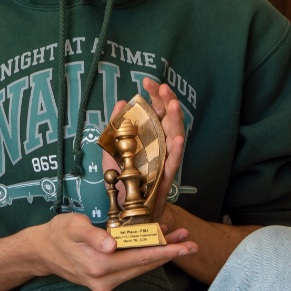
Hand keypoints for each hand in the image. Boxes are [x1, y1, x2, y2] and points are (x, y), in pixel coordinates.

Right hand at [29, 211, 195, 290]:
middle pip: (145, 266)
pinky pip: (131, 269)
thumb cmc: (58, 233)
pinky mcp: (105, 283)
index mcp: (99, 266)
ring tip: (180, 241)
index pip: (140, 258)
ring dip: (160, 255)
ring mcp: (105, 285)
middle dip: (169, 253)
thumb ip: (94, 235)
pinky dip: (145, 257)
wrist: (42, 252)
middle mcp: (104, 280)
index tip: (185, 245)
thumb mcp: (73, 226)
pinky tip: (156, 245)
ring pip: (140, 268)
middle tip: (192, 243)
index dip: (165, 250)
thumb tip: (112, 246)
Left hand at [104, 78, 188, 227]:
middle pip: (168, 119)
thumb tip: (120, 101)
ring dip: (175, 120)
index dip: (154, 95)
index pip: (156, 110)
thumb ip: (116, 126)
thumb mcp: (113, 149)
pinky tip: (177, 139)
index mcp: (150, 135)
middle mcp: (161, 145)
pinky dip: (176, 151)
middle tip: (162, 88)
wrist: (127, 208)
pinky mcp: (165, 177)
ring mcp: (165, 160)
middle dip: (167, 101)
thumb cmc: (123, 178)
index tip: (147, 82)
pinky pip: (173, 164)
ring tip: (173, 105)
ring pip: (175, 137)